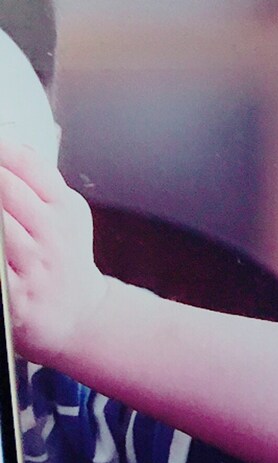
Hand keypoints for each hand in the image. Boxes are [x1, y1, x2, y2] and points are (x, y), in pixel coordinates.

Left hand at [0, 137, 110, 362]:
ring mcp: (35, 267)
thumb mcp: (68, 215)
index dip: (1, 151)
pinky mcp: (17, 296)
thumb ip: (42, 182)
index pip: (27, 164)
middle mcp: (54, 237)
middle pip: (6, 188)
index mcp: (66, 210)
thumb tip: (9, 146)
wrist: (82, 315)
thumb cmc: (66, 257)